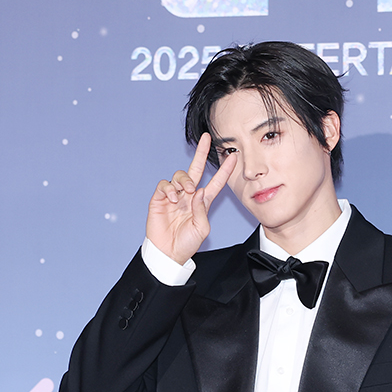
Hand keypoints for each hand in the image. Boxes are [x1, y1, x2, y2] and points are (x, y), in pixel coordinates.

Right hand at [145, 133, 236, 264]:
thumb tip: (198, 190)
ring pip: (180, 176)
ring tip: (185, 194)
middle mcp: (189, 196)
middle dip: (201, 153)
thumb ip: (202, 209)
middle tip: (207, 139)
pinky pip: (164, 184)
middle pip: (196, 169)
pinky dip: (169, 189)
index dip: (224, 170)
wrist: (168, 253)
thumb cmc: (187, 244)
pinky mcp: (159, 199)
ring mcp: (174, 196)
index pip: (215, 182)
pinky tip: (172, 199)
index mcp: (202, 203)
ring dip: (184, 181)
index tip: (232, 157)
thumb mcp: (201, 229)